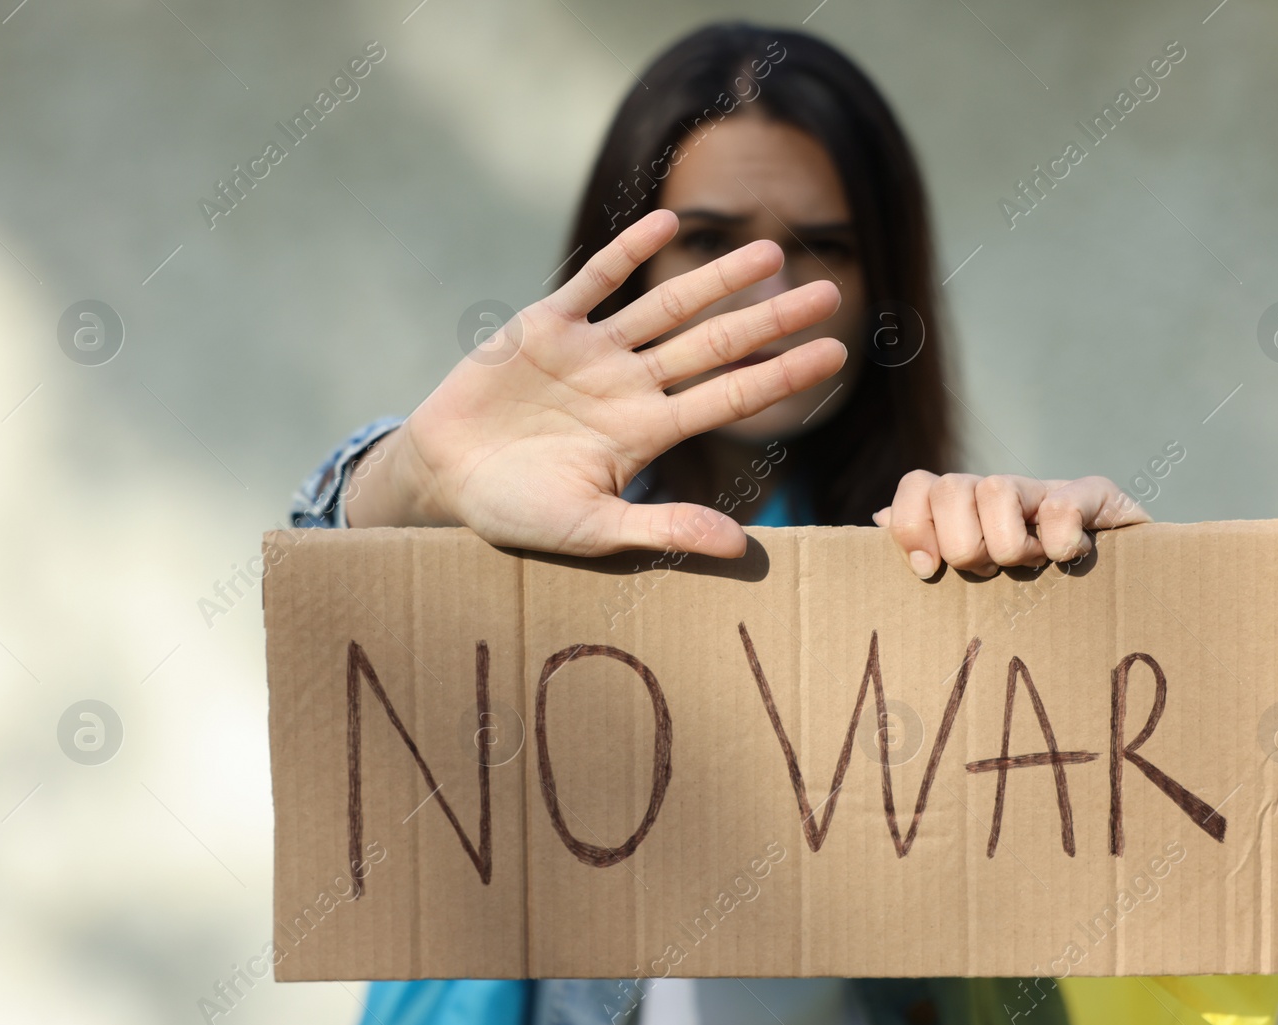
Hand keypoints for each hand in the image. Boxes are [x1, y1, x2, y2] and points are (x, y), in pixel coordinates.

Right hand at [346, 209, 845, 556]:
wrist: (441, 479)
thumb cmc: (516, 511)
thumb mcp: (589, 527)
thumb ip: (661, 529)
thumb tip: (740, 547)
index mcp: (646, 434)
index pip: (729, 399)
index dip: (781, 376)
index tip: (835, 356)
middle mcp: (630, 386)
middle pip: (715, 345)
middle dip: (771, 319)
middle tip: (831, 292)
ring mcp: (591, 353)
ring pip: (666, 307)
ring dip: (716, 279)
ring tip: (770, 252)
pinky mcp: (544, 326)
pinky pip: (594, 280)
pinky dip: (628, 252)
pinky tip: (666, 224)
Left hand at [872, 472, 1150, 577]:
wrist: (1123, 584)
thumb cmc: (1033, 589)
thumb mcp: (974, 571)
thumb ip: (927, 541)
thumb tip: (880, 520)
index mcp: (965, 507)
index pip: (918, 484)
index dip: (913, 526)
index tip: (926, 568)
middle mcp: (1000, 489)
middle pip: (950, 490)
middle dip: (966, 546)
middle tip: (994, 570)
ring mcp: (1047, 488)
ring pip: (995, 490)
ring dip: (1012, 545)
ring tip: (1033, 564)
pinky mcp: (1096, 495)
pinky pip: (1060, 505)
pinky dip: (1058, 540)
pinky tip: (1068, 556)